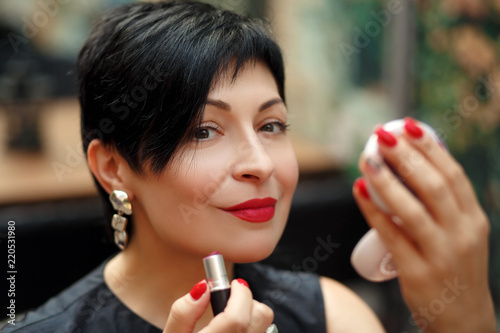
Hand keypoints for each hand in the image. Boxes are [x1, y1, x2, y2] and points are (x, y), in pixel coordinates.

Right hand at [163, 279, 273, 332]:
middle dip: (247, 302)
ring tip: (229, 324)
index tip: (233, 283)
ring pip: (265, 328)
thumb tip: (202, 287)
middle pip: (261, 317)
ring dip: (251, 319)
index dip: (239, 293)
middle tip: (228, 303)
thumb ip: (183, 313)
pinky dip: (251, 332)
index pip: (237, 316)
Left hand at [352, 118, 496, 332]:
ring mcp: (441, 255)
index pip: (453, 175)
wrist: (463, 320)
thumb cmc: (455, 269)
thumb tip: (410, 167)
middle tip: (380, 135)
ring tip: (366, 158)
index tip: (408, 125)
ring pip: (412, 209)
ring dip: (386, 180)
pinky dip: (374, 211)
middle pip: (433, 186)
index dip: (430, 147)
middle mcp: (462, 234)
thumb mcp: (462, 235)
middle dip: (406, 156)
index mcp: (473, 220)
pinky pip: (391, 236)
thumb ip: (445, 207)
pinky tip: (359, 191)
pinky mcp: (418, 273)